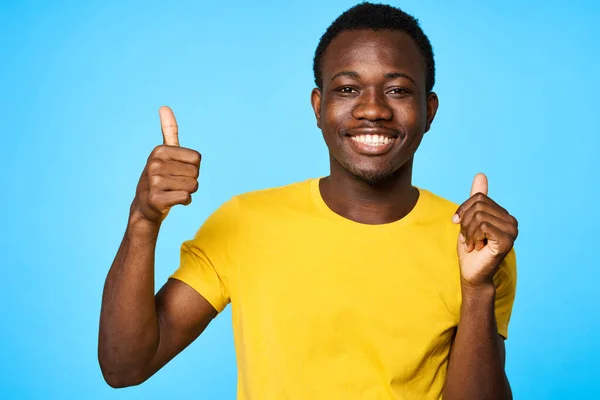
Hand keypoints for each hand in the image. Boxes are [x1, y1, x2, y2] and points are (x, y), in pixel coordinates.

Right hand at [130, 106, 200, 225]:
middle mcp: (154, 163)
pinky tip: (172, 201)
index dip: (192, 168)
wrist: (145, 206)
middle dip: (190, 181)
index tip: (177, 171)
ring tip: (172, 192)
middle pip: (196, 173)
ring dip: (187, 192)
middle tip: (174, 183)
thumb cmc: (160, 177)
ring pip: (193, 186)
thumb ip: (169, 131)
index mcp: (159, 150)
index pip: (197, 158)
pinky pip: (186, 198)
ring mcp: (153, 181)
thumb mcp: (164, 153)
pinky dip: (184, 202)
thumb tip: (164, 106)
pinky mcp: (155, 199)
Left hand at [452, 173, 517, 287]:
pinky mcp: (507, 240)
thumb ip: (476, 199)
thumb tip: (481, 174)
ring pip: (479, 215)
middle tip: (468, 237)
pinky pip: (483, 226)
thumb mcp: (469, 219)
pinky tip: (477, 247)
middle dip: (465, 221)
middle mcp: (512, 221)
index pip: (479, 197)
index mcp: (504, 215)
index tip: (459, 224)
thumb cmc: (471, 248)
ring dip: (468, 231)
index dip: (463, 209)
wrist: (472, 273)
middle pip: (479, 205)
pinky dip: (473, 237)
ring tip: (473, 243)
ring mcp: (512, 231)